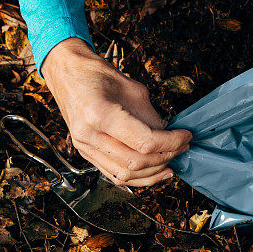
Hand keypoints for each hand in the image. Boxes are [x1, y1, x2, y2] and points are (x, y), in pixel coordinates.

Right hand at [41, 38, 191, 186]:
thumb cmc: (96, 74)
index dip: (171, 142)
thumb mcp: (133, 89)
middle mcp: (89, 135)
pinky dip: (137, 177)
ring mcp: (85, 147)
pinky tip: (154, 171)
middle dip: (166, 156)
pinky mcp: (86, 153)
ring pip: (125, 175)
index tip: (185, 135)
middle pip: (136, 162)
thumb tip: (168, 135)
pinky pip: (114, 175)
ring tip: (173, 161)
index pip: (145, 142)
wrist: (67, 73)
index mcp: (100, 115)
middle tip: (182, 146)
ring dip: (153, 172)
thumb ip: (151, 116)